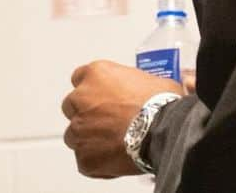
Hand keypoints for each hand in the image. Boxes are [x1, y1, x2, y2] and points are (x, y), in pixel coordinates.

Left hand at [61, 60, 184, 178]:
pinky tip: (112, 159)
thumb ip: (129, 83)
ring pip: (74, 134)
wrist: (162, 129)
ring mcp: (79, 128)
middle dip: (86, 114)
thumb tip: (138, 92)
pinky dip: (95, 161)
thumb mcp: (146, 78)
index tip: (102, 99)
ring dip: (87, 138)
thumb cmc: (159, 103)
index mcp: (95, 74)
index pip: (80, 79)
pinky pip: (84, 160)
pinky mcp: (85, 157)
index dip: (93, 91)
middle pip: (73, 106)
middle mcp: (81, 98)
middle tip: (106, 122)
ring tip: (110, 143)